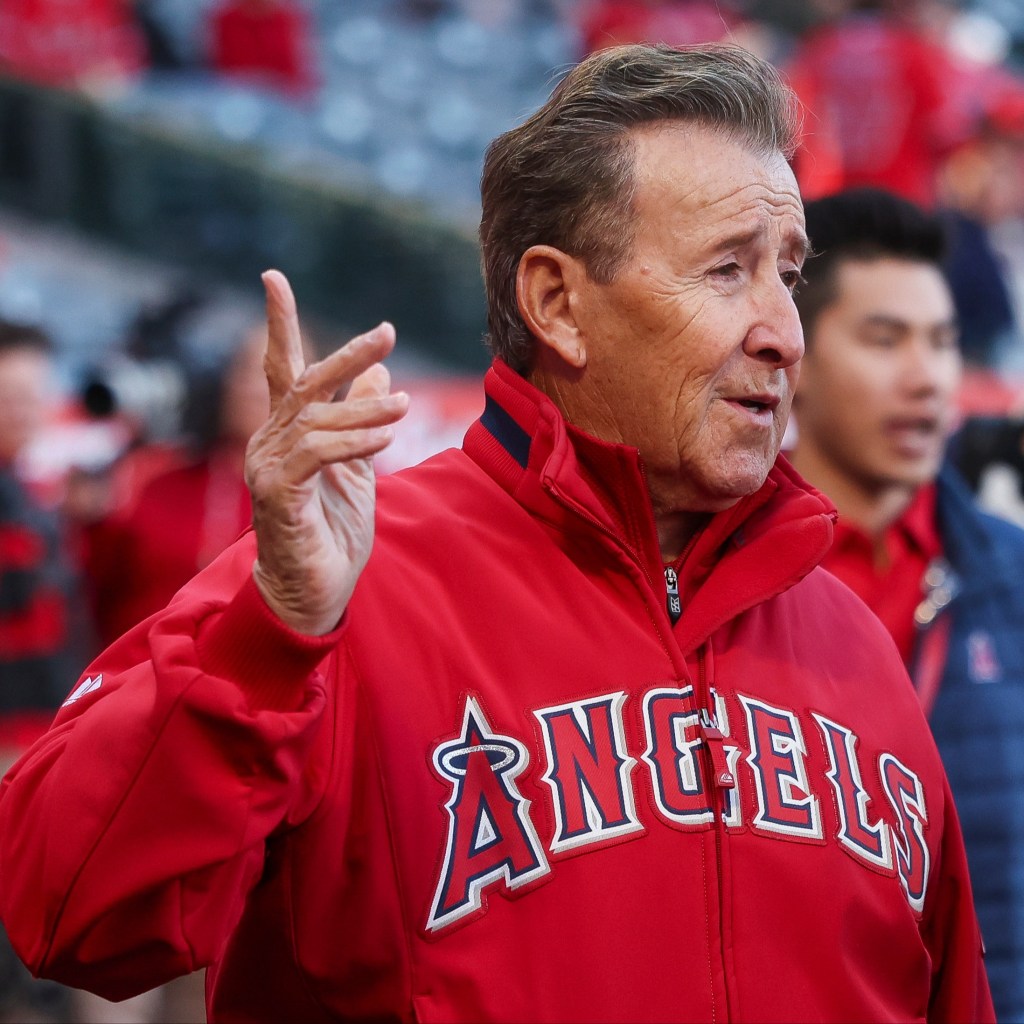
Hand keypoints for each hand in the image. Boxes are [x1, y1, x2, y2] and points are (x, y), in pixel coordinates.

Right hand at [246, 270, 408, 634]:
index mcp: (288, 433)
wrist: (317, 591)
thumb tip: (382, 373)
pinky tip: (383, 440)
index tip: (272, 278)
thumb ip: (363, 418)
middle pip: (305, 384)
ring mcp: (266, 468)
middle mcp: (269, 442)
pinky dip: (351, 444)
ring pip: (316, 419)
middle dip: (347, 355)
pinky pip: (314, 455)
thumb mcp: (359, 465)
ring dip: (365, 411)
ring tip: (407, 408)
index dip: (279, 324)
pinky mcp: (275, 495)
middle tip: (387, 332)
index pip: (283, 369)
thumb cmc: (333, 530)